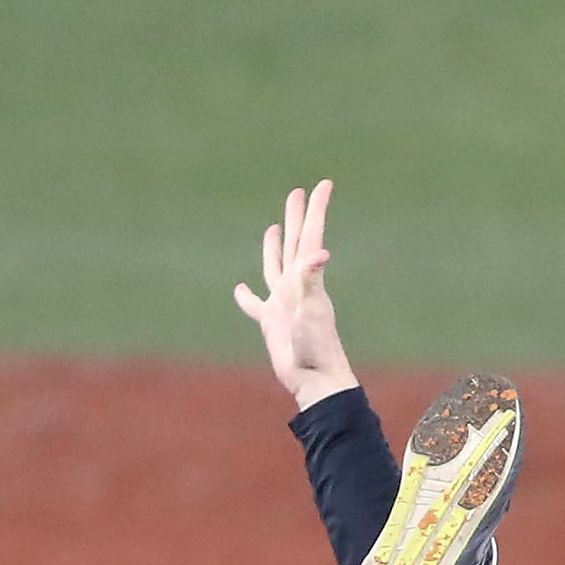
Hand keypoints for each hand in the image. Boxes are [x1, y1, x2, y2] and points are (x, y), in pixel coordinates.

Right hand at [231, 180, 358, 412]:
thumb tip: (319, 252)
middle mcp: (294, 286)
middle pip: (294, 243)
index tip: (324, 184)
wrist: (313, 380)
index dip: (316, 210)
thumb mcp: (312, 310)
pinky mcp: (270, 322)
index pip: (311, 235)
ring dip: (274, 247)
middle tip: (297, 192)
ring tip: (273, 228)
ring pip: (274, 266)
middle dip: (296, 217)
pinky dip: (246, 296)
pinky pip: (254, 305)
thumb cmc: (315, 346)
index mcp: (306, 278)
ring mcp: (282, 303)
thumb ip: (311, 280)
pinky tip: (240, 289)